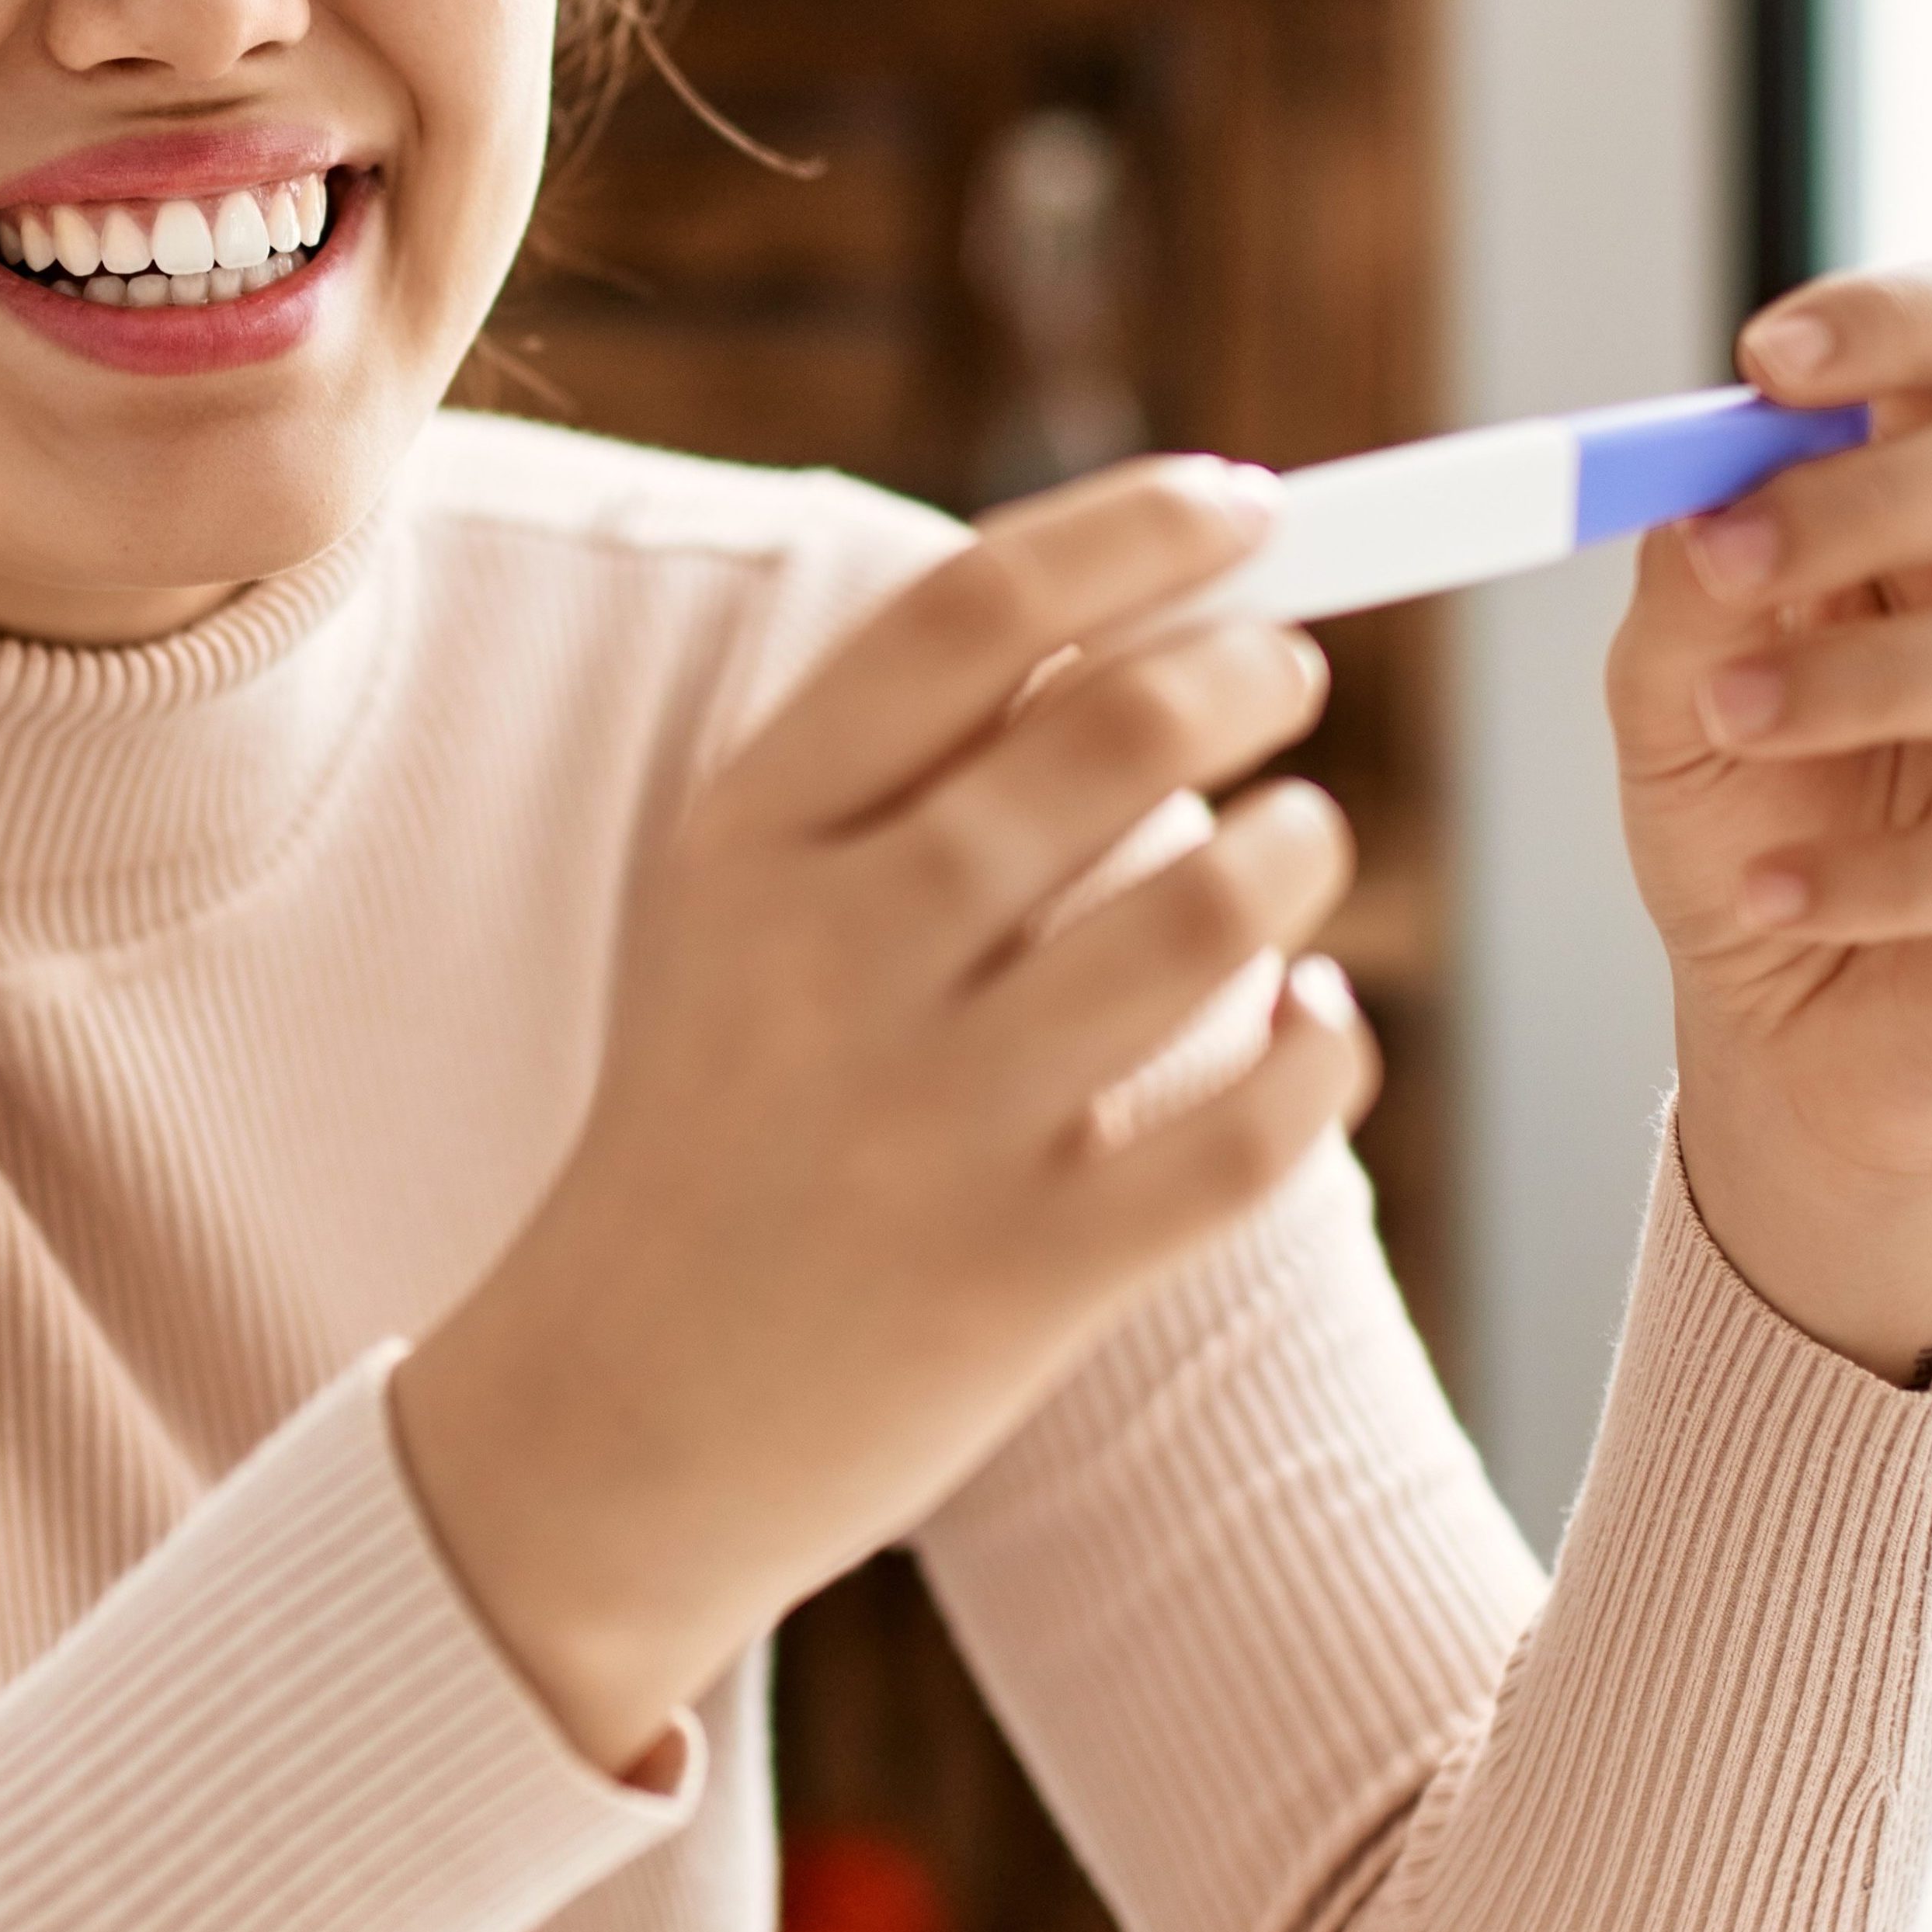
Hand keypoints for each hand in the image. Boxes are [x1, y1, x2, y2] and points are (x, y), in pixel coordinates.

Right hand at [393, 461, 1377, 1770]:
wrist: (609, 1429)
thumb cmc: (719, 1127)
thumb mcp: (735, 920)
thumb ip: (900, 773)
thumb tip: (1143, 606)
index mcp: (751, 840)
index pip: (968, 613)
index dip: (1136, 531)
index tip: (1248, 502)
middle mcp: (833, 957)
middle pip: (1112, 731)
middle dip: (1251, 669)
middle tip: (1288, 672)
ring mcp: (929, 1121)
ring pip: (1208, 913)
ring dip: (1300, 849)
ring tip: (1301, 843)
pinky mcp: (1025, 1275)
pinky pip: (1252, 1124)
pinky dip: (1322, 1047)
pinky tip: (1310, 1021)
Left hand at [1612, 261, 1931, 1381]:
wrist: (1795, 1023)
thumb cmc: (1755, 815)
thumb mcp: (1676, 690)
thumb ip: (1691, 585)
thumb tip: (1698, 492)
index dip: (1890, 322)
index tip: (1762, 360)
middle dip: (1862, 502)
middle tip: (1717, 560)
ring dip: (1865, 680)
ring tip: (1722, 726)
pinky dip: (1882, 873)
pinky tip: (1768, 897)